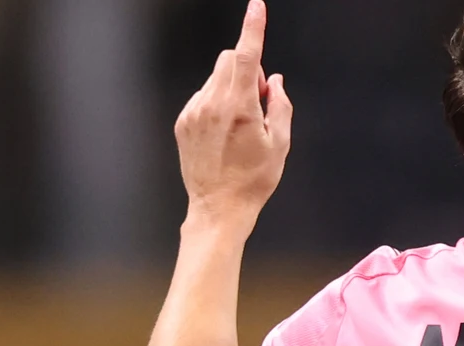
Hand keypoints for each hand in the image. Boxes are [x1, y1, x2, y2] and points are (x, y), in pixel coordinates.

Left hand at [175, 0, 293, 230]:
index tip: (256, 7)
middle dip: (248, 69)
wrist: (218, 208)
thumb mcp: (280, 145)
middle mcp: (212, 104)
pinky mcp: (183, 121)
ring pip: (216, 78)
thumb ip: (280, 106)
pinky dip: (216, 103)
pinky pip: (203, 96)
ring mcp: (194, 112)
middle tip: (259, 100)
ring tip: (240, 124)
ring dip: (232, 88)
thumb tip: (275, 83)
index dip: (253, 28)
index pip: (247, 56)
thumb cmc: (253, 181)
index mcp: (239, 108)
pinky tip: (224, 133)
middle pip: (229, 60)